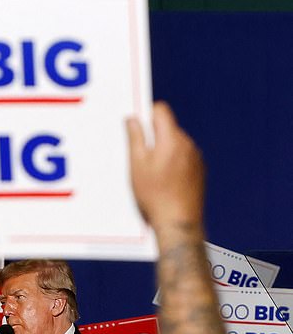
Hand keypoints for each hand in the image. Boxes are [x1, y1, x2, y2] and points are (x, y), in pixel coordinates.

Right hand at [126, 102, 203, 230]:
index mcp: (171, 139)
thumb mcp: (137, 166)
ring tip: (153, 176)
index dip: (147, 115)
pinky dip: (174, 164)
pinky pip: (184, 159)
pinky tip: (165, 183)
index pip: (161, 110)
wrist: (178, 222)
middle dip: (154, 138)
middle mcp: (187, 144)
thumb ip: (135, 138)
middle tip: (141, 159)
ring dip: (164, 152)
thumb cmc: (155, 196)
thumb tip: (133, 119)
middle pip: (168, 128)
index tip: (137, 127)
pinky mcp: (199, 171)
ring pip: (176, 144)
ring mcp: (196, 157)